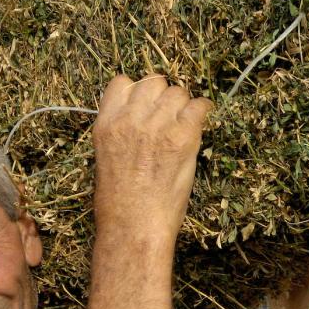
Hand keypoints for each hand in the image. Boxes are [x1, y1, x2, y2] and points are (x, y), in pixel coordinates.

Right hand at [90, 74, 212, 245]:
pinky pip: (200, 106)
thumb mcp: (106, 159)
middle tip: (168, 117)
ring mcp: (157, 126)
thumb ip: (122, 133)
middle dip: (162, 97)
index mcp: (106, 124)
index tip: (145, 105)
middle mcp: (130, 119)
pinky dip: (202, 111)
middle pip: (153, 82)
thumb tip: (143, 119)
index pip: (122, 83)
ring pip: (177, 92)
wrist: (134, 227)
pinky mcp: (183, 137)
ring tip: (183, 126)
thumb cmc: (119, 205)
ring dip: (182, 105)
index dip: (136, 91)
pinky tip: (199, 124)